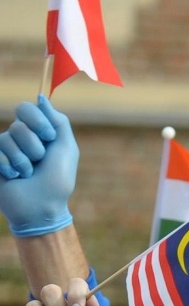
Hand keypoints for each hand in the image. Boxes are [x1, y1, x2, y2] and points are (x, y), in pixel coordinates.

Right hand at [0, 99, 77, 236]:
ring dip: (23, 160)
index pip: (26, 109)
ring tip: (28, 174)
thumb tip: (40, 98)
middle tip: (39, 160)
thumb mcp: (66, 148)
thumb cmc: (57, 181)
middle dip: (33, 145)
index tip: (49, 138)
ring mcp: (3, 150)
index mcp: (38, 133)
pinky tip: (14, 178)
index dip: (37, 121)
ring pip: (6, 139)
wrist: (42, 208)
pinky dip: (9, 167)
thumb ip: (58, 121)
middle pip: (18, 124)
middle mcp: (19, 138)